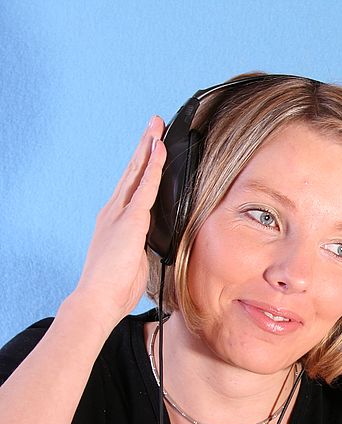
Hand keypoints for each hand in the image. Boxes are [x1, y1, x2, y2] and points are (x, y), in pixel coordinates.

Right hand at [69, 116, 166, 334]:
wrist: (98, 298)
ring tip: (156, 126)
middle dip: (144, 146)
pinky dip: (153, 169)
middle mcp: (114, 211)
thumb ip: (141, 244)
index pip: (132, 186)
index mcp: (116, 220)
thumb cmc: (116, 286)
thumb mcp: (134, 259)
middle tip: (153, 123)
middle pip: (133, 171)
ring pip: (138, 173)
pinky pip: (146, 188)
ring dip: (148, 148)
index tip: (151, 146)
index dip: (142, 164)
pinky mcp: (130, 220)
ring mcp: (120, 213)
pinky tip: (159, 152)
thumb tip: (149, 243)